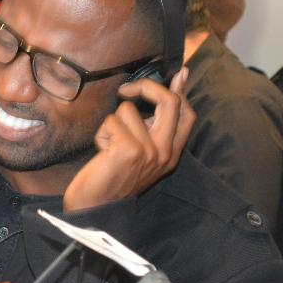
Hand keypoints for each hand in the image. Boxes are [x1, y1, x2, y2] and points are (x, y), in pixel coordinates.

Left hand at [63, 68, 193, 210]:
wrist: (95, 208)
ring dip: (112, 123)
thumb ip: (154, 125)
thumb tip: (169, 90)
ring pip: (129, 110)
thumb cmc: (114, 177)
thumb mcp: (141, 152)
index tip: (179, 73)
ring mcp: (148, 151)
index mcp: (171, 154)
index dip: (181, 90)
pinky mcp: (128, 150)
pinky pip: (111, 121)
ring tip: (109, 146)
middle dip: (146, 86)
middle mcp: (165, 153)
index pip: (188, 113)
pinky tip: (101, 153)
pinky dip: (101, 133)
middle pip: (170, 102)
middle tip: (126, 90)